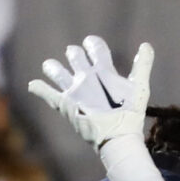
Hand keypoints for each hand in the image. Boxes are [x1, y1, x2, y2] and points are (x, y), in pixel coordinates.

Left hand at [27, 35, 152, 152]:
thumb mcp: (140, 88)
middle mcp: (86, 76)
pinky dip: (39, 88)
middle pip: (74, 56)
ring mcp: (73, 90)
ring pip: (56, 71)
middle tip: (74, 55)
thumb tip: (147, 45)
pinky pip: (47, 94)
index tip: (90, 43)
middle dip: (74, 54)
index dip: (92, 43)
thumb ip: (143, 66)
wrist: (116, 137)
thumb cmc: (130, 114)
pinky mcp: (64, 105)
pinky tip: (32, 85)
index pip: (96, 48)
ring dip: (52, 67)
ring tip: (50, 66)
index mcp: (103, 70)